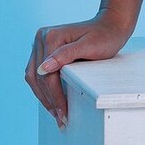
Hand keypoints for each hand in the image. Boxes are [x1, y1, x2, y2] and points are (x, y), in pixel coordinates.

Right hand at [26, 14, 130, 129]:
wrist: (110, 26)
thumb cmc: (104, 36)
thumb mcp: (89, 46)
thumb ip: (65, 56)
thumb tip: (42, 69)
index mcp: (50, 37)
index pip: (47, 74)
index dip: (54, 96)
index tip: (63, 113)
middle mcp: (41, 38)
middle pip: (37, 77)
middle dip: (48, 100)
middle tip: (60, 118)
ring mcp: (41, 43)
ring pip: (34, 76)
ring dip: (43, 96)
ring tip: (56, 113)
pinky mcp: (45, 50)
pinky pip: (38, 73)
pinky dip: (44, 88)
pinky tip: (52, 100)